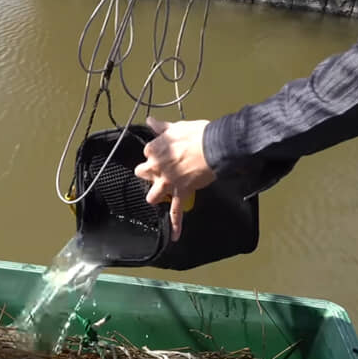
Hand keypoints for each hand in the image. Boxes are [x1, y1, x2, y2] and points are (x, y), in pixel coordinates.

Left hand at [134, 116, 216, 241]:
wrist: (214, 146)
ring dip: (155, 195)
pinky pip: (176, 212)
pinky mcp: (181, 193)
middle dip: (149, 173)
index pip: (148, 152)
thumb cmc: (197, 134)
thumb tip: (150, 121)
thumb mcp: (176, 127)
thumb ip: (161, 127)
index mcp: (153, 150)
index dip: (157, 152)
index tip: (166, 151)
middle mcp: (156, 168)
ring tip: (160, 194)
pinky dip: (176, 225)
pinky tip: (174, 237)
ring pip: (153, 195)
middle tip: (160, 170)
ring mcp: (167, 182)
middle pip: (143, 173)